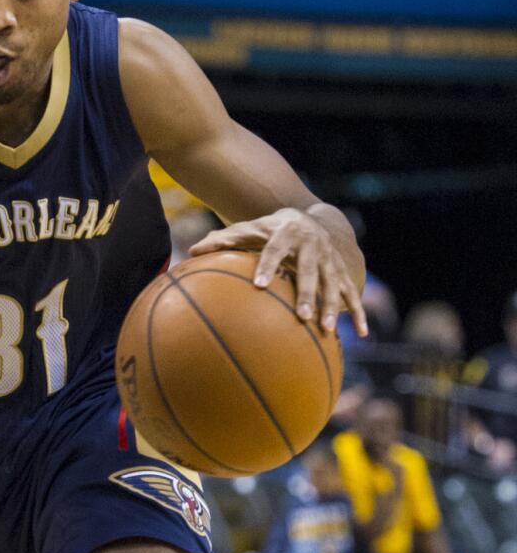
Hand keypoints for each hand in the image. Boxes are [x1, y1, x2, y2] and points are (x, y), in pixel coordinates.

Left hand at [190, 207, 367, 335]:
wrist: (310, 218)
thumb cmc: (270, 229)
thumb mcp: (249, 229)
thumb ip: (222, 240)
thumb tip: (190, 252)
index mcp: (286, 234)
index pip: (274, 250)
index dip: (267, 266)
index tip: (259, 285)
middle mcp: (312, 246)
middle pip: (311, 271)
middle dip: (308, 293)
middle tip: (302, 316)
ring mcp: (331, 260)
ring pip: (335, 285)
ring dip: (333, 307)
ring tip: (327, 330)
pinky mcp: (343, 272)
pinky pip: (352, 294)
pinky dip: (358, 313)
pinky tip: (362, 334)